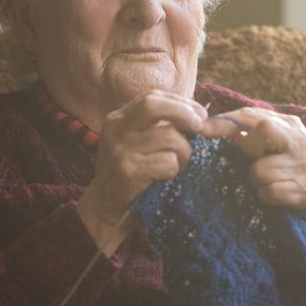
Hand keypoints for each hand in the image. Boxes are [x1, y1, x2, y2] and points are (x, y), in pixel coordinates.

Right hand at [78, 91, 207, 255]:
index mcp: (118, 118)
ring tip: (180, 164)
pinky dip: (175, 170)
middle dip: (183, 112)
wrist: (104, 208)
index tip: (201, 114)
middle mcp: (115, 129)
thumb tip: (200, 115)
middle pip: (153, 105)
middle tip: (200, 126)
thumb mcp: (138, 143)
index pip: (152, 97)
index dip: (180, 102)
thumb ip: (160, 126)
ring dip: (184, 152)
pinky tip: (166, 178)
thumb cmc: (132, 173)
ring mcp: (119, 150)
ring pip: (168, 137)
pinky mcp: (128, 171)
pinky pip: (167, 162)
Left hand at [201, 107, 305, 224]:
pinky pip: (270, 191)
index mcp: (289, 124)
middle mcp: (300, 140)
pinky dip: (265, 196)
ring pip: (261, 170)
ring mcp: (305, 165)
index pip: (252, 115)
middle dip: (249, 148)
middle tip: (252, 160)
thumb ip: (241, 132)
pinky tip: (272, 194)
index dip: (225, 121)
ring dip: (255, 180)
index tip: (202, 130)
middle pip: (265, 129)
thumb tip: (205, 126)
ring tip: (264, 181)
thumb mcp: (264, 145)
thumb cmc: (277, 166)